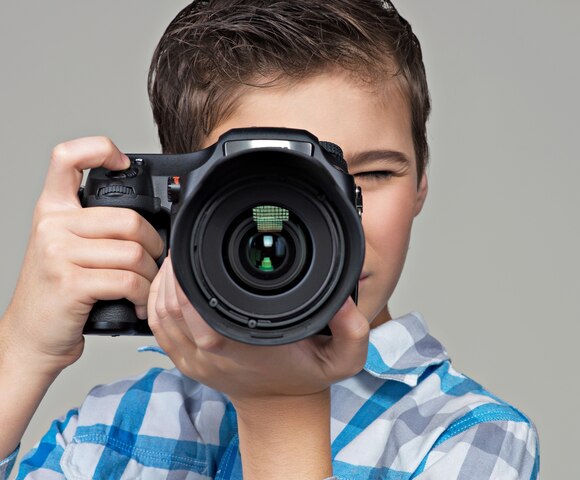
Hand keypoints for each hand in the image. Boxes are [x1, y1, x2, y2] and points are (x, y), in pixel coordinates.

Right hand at [0, 137, 162, 376]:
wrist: (31, 337)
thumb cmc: (57, 293)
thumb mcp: (66, 248)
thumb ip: (96, 226)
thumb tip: (149, 220)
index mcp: (53, 210)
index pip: (67, 157)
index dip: (99, 149)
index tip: (123, 163)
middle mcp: (52, 225)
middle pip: (129, 219)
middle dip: (155, 246)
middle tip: (154, 263)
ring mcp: (58, 253)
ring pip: (133, 252)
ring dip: (151, 276)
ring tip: (146, 287)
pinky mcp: (69, 283)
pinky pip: (128, 280)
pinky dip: (144, 295)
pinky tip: (138, 303)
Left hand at [147, 255, 369, 405]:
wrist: (282, 408)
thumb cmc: (304, 378)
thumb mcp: (341, 358)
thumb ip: (353, 331)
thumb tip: (345, 305)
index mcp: (238, 345)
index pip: (195, 308)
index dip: (186, 275)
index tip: (194, 245)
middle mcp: (209, 354)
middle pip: (170, 307)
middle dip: (172, 270)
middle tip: (184, 241)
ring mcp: (192, 359)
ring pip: (158, 315)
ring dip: (161, 284)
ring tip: (176, 256)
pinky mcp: (185, 360)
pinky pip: (157, 328)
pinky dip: (155, 302)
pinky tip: (167, 282)